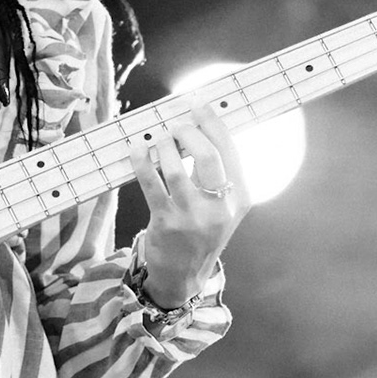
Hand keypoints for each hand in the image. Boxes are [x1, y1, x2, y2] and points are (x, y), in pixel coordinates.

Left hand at [128, 101, 247, 306]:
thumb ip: (217, 172)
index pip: (229, 150)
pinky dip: (142, 161)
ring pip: (176, 169)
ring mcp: (192, 217)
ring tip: (159, 141)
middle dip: (190, 132)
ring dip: (164, 147)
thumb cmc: (202, 229)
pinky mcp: (166, 222)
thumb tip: (198, 127)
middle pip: (209, 156)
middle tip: (177, 126)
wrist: (185, 273)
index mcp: (239, 196)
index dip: (212, 122)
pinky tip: (138, 150)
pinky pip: (151, 183)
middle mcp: (220, 207)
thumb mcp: (223, 204)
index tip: (198, 104)